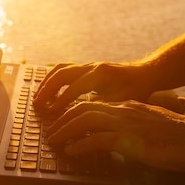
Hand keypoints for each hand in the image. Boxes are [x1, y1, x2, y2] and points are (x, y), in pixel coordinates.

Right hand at [33, 62, 154, 112]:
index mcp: (101, 75)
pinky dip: (53, 78)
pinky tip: (47, 90)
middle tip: (37, 105)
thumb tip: (83, 119)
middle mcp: (92, 67)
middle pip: (62, 74)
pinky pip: (65, 69)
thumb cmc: (137, 90)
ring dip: (47, 83)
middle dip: (47, 90)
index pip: (74, 88)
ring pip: (61, 69)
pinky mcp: (87, 68)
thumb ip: (103, 108)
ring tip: (38, 98)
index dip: (61, 102)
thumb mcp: (123, 102)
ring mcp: (89, 65)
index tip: (51, 114)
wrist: (146, 73)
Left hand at [45, 100, 184, 171]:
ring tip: (54, 140)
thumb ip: (131, 129)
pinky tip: (72, 152)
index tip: (62, 122)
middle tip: (51, 131)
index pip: (93, 104)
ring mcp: (126, 123)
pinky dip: (81, 145)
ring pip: (85, 120)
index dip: (73, 112)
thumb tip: (116, 140)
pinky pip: (98, 140)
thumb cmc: (177, 137)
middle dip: (63, 119)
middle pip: (83, 108)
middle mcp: (123, 110)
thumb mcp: (149, 127)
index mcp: (128, 107)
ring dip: (66, 130)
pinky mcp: (130, 139)